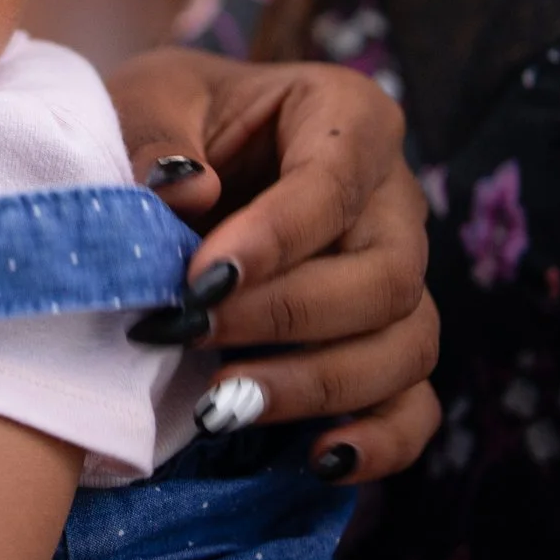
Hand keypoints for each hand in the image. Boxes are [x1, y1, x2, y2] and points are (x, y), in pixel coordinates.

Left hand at [108, 49, 439, 483]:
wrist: (166, 168)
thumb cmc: (165, 122)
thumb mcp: (146, 101)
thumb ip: (155, 137)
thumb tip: (185, 190)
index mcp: (345, 117)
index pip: (336, 181)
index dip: (277, 235)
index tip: (202, 277)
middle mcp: (391, 200)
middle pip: (386, 276)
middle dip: (286, 316)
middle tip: (190, 332)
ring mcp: (397, 279)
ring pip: (405, 345)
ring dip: (316, 384)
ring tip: (223, 405)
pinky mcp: (384, 347)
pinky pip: (414, 406)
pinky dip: (379, 441)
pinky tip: (317, 459)